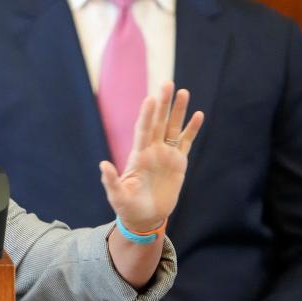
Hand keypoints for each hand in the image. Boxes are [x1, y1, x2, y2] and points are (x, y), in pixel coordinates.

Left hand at [100, 82, 203, 230]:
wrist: (145, 217)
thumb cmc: (128, 207)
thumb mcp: (117, 196)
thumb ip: (111, 181)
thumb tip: (103, 164)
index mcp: (138, 156)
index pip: (143, 131)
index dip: (146, 116)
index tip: (150, 99)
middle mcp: (152, 150)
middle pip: (158, 122)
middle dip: (163, 104)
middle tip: (167, 84)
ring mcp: (165, 155)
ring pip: (173, 128)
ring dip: (178, 111)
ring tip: (183, 92)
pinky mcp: (178, 163)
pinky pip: (186, 142)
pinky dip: (192, 129)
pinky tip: (198, 115)